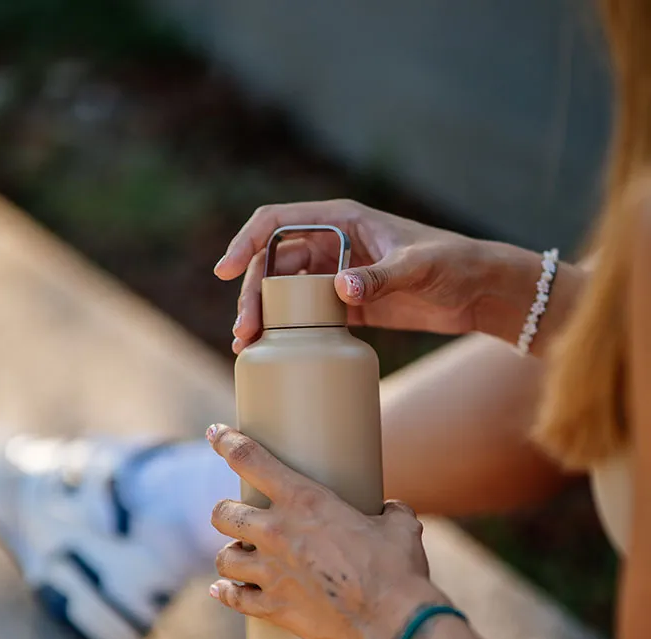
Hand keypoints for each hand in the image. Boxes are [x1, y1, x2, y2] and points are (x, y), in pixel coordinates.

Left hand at [206, 424, 444, 638]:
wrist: (391, 622)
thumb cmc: (397, 569)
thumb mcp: (399, 527)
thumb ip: (390, 512)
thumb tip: (392, 510)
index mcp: (305, 501)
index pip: (250, 459)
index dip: (227, 441)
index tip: (215, 433)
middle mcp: (278, 532)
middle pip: (223, 513)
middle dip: (226, 512)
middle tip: (238, 516)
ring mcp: (271, 573)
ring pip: (224, 558)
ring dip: (229, 555)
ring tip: (239, 555)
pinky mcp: (273, 608)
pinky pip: (235, 598)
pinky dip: (227, 594)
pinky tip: (222, 590)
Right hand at [213, 199, 537, 352]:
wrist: (479, 292)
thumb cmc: (456, 263)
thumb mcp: (420, 266)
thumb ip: (381, 277)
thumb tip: (339, 289)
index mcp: (341, 220)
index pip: (278, 224)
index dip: (246, 243)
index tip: (225, 271)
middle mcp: (331, 245)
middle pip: (272, 265)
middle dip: (252, 295)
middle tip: (244, 331)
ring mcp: (336, 276)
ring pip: (283, 294)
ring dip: (262, 317)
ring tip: (248, 346)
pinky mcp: (347, 306)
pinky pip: (305, 317)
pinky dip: (286, 333)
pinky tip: (272, 352)